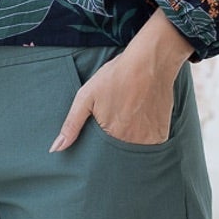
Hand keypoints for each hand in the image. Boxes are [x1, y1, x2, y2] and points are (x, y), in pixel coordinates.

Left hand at [50, 10, 192, 150]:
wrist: (150, 61)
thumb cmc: (116, 77)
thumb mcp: (86, 97)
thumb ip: (71, 125)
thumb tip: (55, 149)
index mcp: (112, 137)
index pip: (101, 157)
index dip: (99, 149)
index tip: (100, 134)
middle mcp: (133, 142)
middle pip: (119, 155)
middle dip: (114, 145)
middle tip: (116, 120)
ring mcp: (150, 139)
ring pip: (135, 150)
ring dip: (131, 141)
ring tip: (129, 118)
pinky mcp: (162, 133)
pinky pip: (151, 144)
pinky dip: (145, 137)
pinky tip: (141, 119)